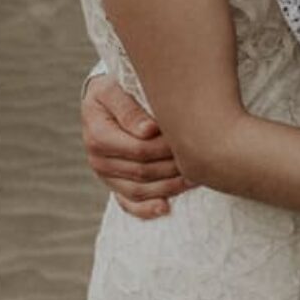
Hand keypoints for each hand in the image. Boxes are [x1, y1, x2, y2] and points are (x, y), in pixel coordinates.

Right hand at [81, 74, 191, 217]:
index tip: (190, 141)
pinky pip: (128, 203)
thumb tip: (149, 131)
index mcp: (98, 136)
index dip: (166, 149)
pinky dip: (146, 209)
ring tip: (195, 179)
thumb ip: (128, 108)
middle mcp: (98, 160)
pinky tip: (165, 208)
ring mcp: (106, 176)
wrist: (103, 101)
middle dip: (173, 168)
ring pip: (139, 190)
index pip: (139, 149)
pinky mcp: (113, 184)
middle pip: (143, 172)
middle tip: (201, 161)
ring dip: (169, 187)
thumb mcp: (114, 90)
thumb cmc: (112, 90)